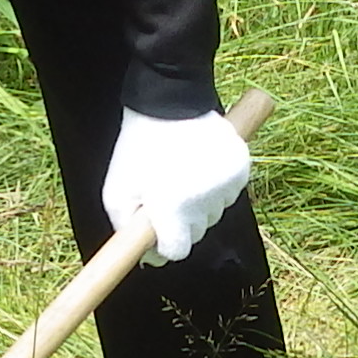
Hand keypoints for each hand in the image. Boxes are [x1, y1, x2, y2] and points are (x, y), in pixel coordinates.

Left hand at [102, 108, 252, 261]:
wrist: (171, 100)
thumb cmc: (139, 146)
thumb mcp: (116, 190)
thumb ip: (126, 230)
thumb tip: (148, 257)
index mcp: (174, 208)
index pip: (176, 252)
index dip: (162, 244)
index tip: (155, 227)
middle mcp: (206, 201)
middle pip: (196, 233)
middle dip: (180, 221)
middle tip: (165, 191)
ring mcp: (227, 184)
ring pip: (213, 213)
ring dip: (199, 204)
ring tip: (183, 173)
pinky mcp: (241, 168)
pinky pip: (228, 193)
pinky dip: (215, 186)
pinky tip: (200, 165)